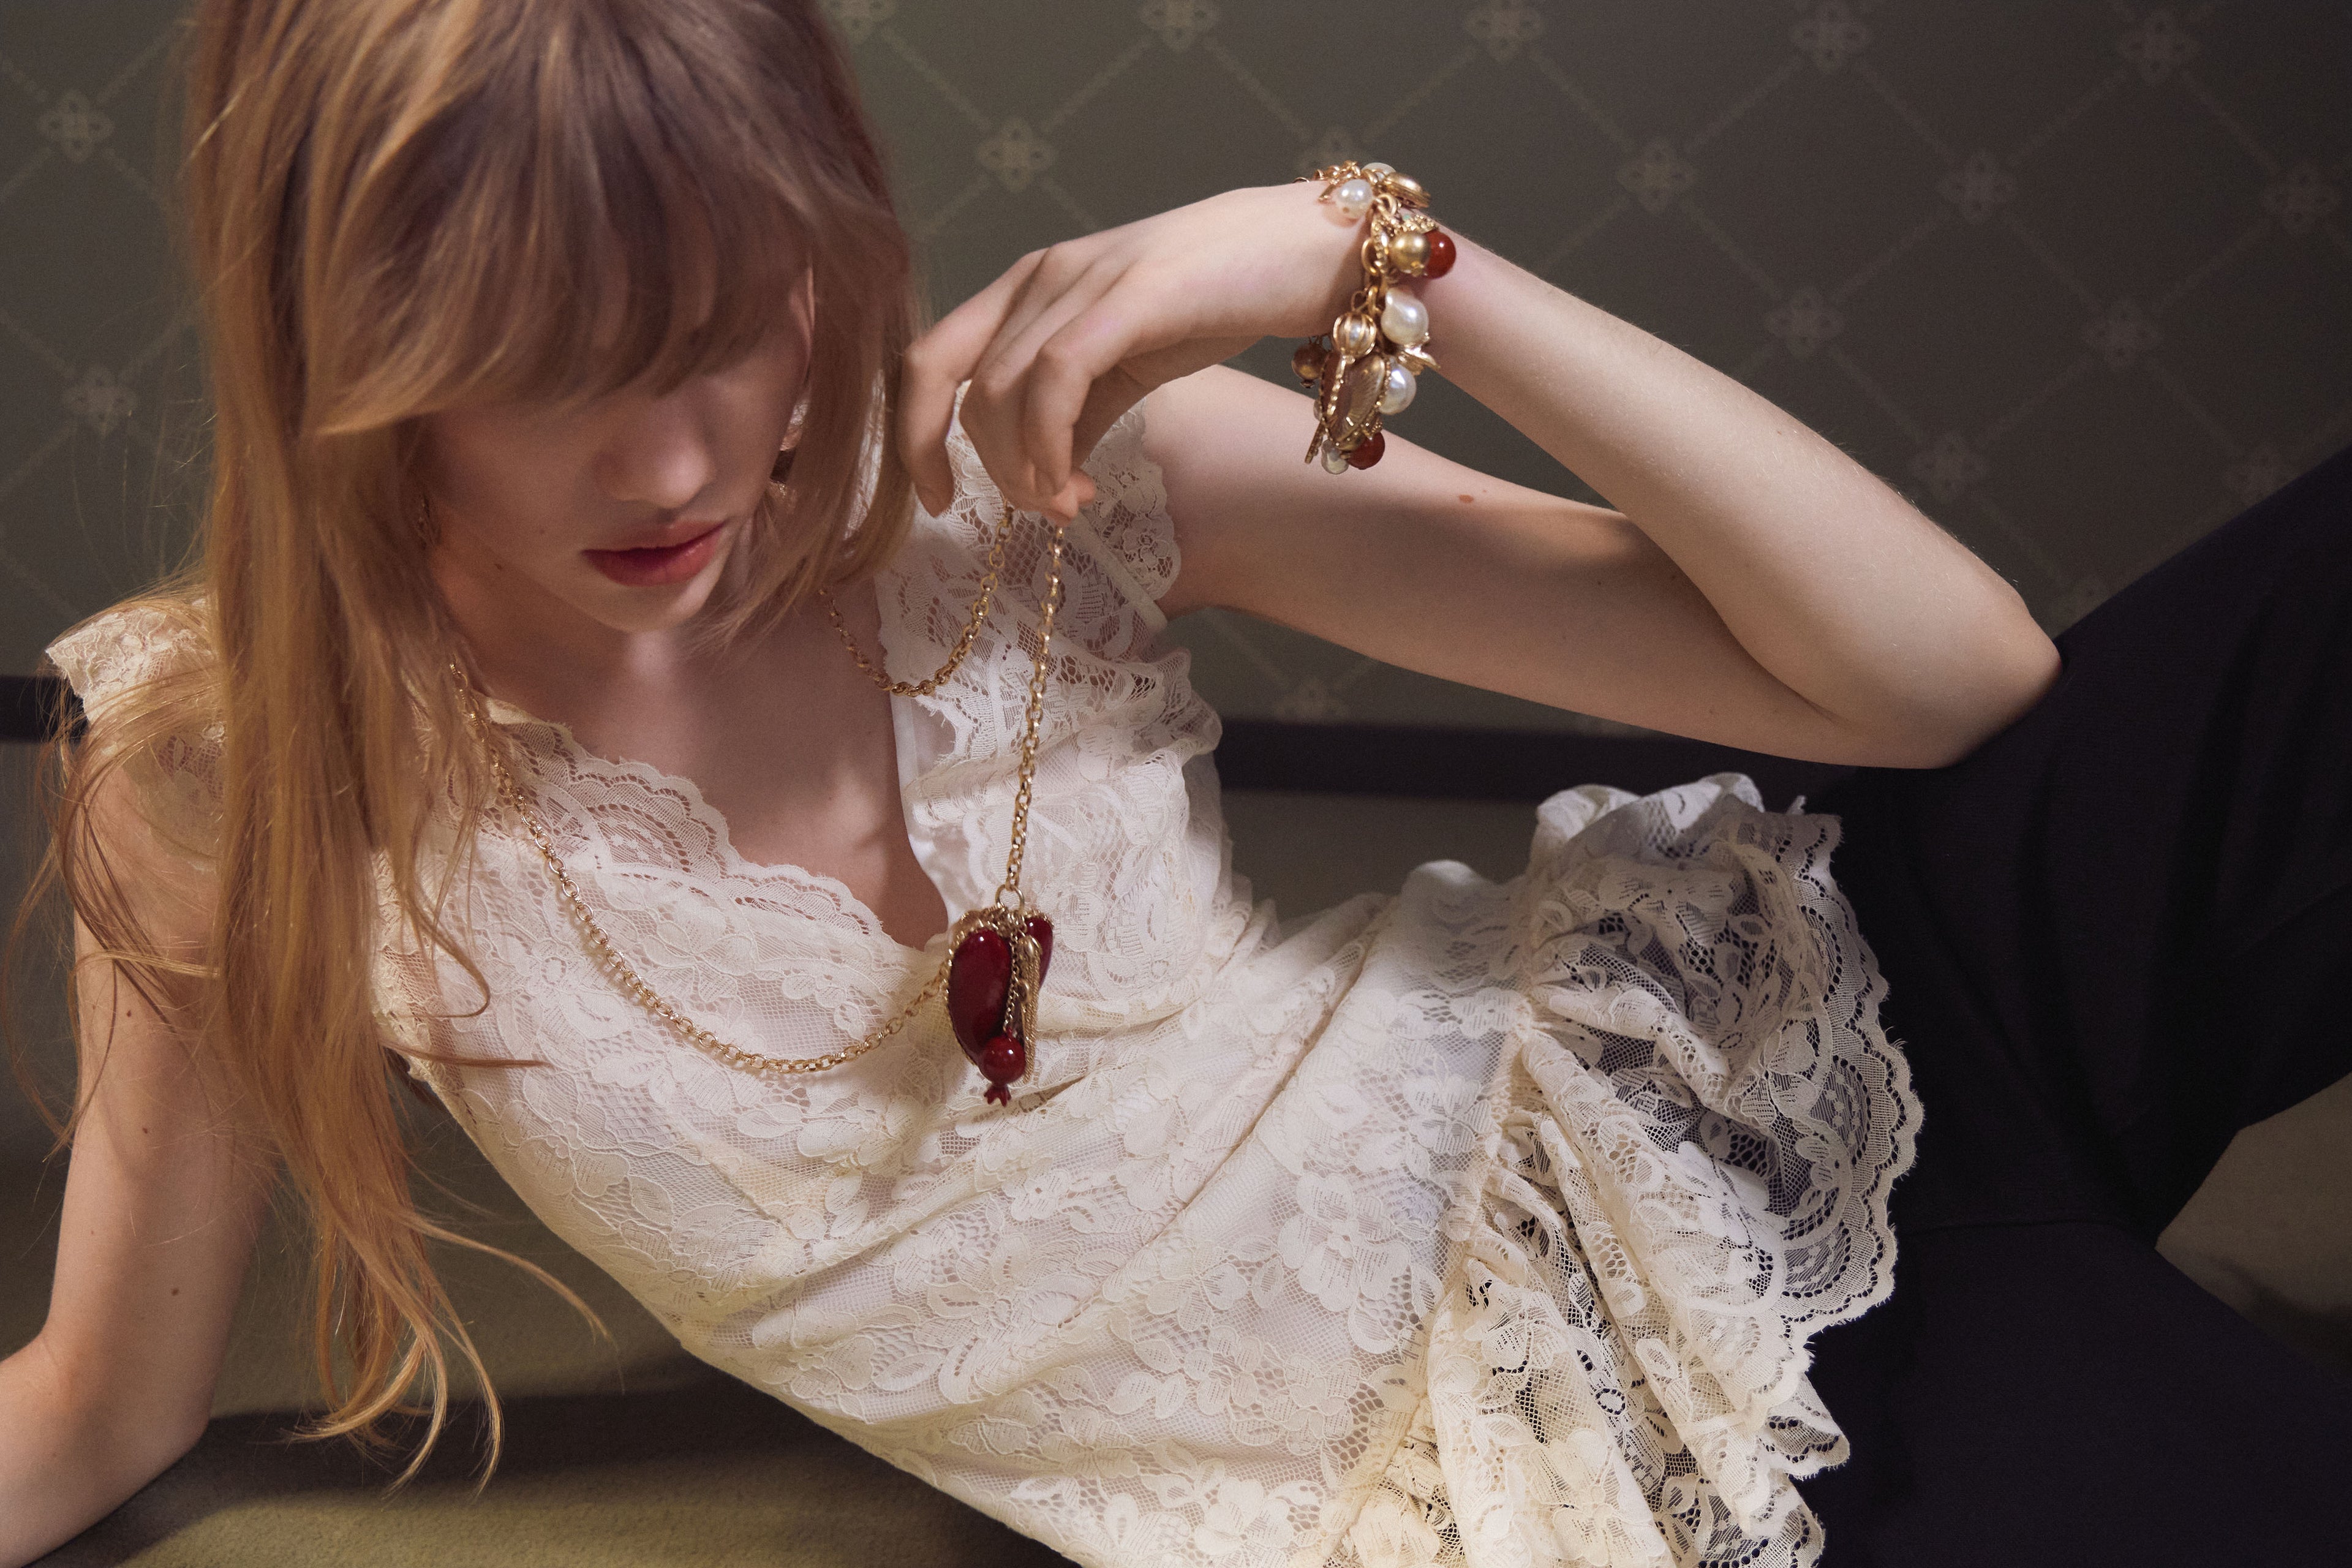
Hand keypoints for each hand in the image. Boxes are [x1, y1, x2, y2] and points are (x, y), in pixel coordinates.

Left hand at [898, 183, 1364, 520]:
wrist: (1305, 252)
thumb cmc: (1220, 302)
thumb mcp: (1128, 366)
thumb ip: (1079, 416)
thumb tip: (1045, 480)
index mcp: (1027, 288)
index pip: (929, 360)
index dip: (915, 436)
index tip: (939, 500)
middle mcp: (1038, 276)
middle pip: (959, 389)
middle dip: (990, 471)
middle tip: (1048, 511)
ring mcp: (1078, 280)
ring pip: (1002, 392)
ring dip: (1026, 471)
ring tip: (1074, 504)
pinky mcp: (1125, 298)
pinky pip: (1054, 381)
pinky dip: (1051, 448)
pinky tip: (1079, 485)